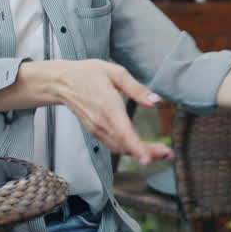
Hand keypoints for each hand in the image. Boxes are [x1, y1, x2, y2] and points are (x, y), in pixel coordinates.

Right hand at [53, 59, 171, 164]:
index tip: (149, 158)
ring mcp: (97, 129)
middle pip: (126, 145)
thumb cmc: (88, 74)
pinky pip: (114, 145)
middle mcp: (102, 122)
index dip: (137, 148)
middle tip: (168, 154)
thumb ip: (136, 88)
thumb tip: (156, 100)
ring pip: (120, 148)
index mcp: (108, 106)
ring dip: (141, 153)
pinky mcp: (96, 132)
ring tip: (161, 152)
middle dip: (148, 153)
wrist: (62, 83)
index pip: (123, 132)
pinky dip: (129, 150)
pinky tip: (143, 148)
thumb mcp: (115, 72)